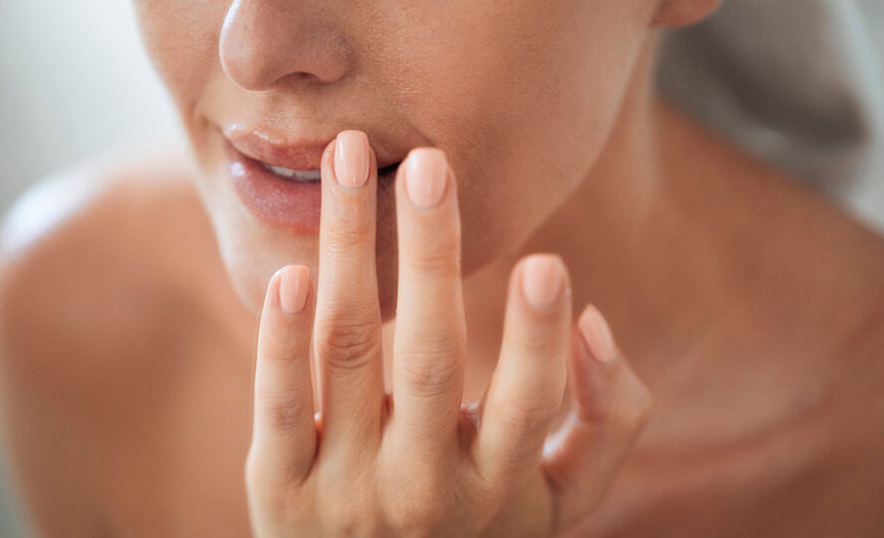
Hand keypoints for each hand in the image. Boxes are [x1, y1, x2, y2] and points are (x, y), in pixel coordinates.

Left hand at [245, 130, 650, 536]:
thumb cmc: (477, 527)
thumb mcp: (563, 500)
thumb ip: (607, 419)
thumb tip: (594, 320)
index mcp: (499, 487)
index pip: (528, 408)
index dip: (539, 339)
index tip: (546, 262)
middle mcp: (422, 490)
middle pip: (430, 361)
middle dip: (430, 255)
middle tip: (431, 165)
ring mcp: (345, 492)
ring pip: (346, 355)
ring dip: (348, 250)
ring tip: (348, 160)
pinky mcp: (280, 492)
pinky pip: (276, 407)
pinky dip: (280, 340)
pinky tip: (292, 271)